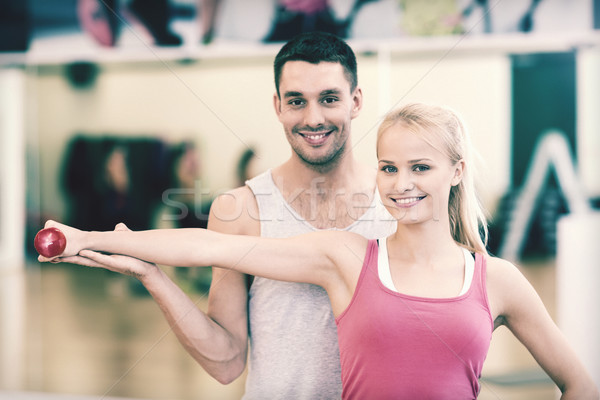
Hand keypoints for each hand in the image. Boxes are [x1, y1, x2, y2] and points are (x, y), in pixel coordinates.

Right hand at [41, 222, 158, 280]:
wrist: (146, 267)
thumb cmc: (136, 257)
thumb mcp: (126, 241)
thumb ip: (120, 232)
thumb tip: (119, 226)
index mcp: (100, 256)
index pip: (80, 253)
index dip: (68, 251)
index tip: (55, 249)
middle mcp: (100, 261)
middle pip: (77, 259)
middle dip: (62, 258)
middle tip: (46, 257)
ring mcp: (106, 263)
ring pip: (86, 260)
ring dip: (72, 258)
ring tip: (57, 256)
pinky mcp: (115, 263)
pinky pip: (101, 260)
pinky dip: (92, 256)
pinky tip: (83, 253)